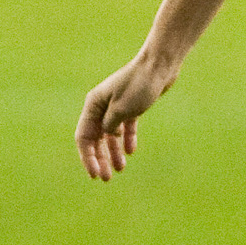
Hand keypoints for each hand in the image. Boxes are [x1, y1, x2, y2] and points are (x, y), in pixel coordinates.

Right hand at [76, 54, 176, 179]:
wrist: (160, 66)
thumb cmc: (140, 85)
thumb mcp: (122, 110)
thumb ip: (110, 126)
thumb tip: (104, 136)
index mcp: (93, 105)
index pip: (84, 137)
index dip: (87, 157)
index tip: (95, 174)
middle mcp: (101, 106)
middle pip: (96, 138)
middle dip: (99, 158)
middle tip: (105, 178)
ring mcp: (116, 106)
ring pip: (111, 134)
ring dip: (113, 152)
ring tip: (120, 169)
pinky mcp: (132, 106)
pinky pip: (125, 127)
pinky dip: (127, 139)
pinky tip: (131, 152)